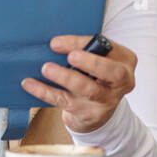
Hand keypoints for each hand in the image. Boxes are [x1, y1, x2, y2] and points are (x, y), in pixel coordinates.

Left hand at [22, 35, 136, 133]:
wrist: (98, 110)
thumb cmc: (96, 75)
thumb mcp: (99, 59)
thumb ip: (85, 49)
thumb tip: (56, 44)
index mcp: (126, 61)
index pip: (109, 48)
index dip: (84, 43)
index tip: (59, 42)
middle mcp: (122, 82)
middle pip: (111, 73)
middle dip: (91, 63)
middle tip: (71, 57)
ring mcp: (107, 101)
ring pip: (89, 90)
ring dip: (66, 78)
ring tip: (47, 68)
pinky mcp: (89, 114)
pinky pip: (66, 102)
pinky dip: (46, 92)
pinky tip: (30, 84)